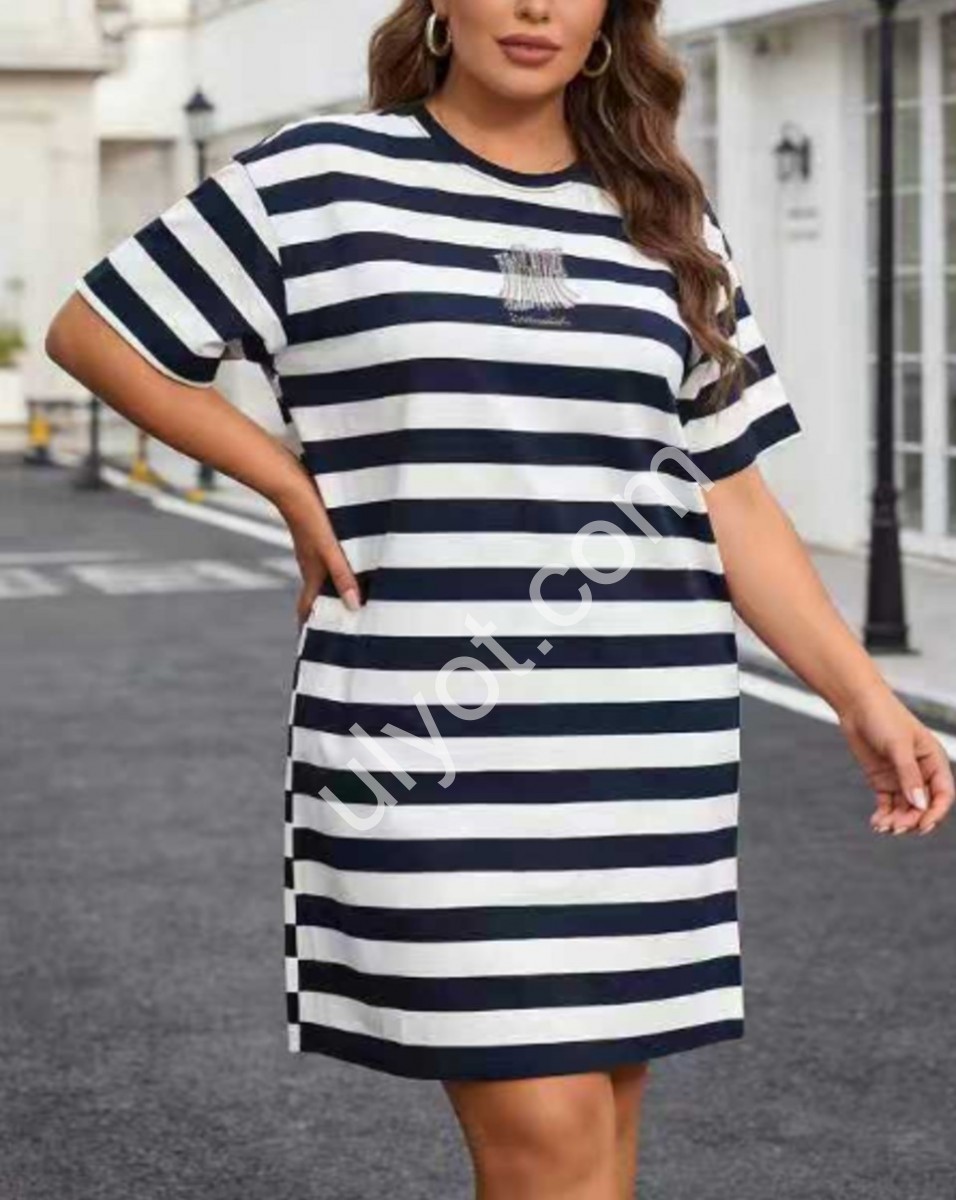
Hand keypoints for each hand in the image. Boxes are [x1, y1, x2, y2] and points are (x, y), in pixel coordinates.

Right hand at [280, 486, 361, 629]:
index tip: (317, 648)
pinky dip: (340, 569)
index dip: (311, 629)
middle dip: (330, 612)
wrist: (290, 482)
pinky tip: (353, 562)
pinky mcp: (317, 535)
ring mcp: (313, 551)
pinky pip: (330, 559)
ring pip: (325, 577)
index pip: (308, 610)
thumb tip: (355, 606)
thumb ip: (343, 575)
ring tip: (357, 600)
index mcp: (312, 574)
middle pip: (319, 596)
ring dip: (337, 590)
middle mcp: (311, 566)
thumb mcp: (330, 549)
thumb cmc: (311, 516)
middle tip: (347, 627)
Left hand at [837, 686, 953, 836]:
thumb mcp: (898, 745)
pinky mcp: (882, 780)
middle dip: (912, 820)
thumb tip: (920, 805)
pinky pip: (888, 804)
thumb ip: (908, 775)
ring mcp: (900, 777)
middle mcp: (920, 772)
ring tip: (882, 826)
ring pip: (905, 808)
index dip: (936, 812)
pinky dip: (884, 815)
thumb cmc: (883, 717)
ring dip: (897, 821)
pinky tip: (876, 822)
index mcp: (934, 761)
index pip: (943, 794)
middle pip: (923, 806)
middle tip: (895, 828)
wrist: (855, 704)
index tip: (922, 826)